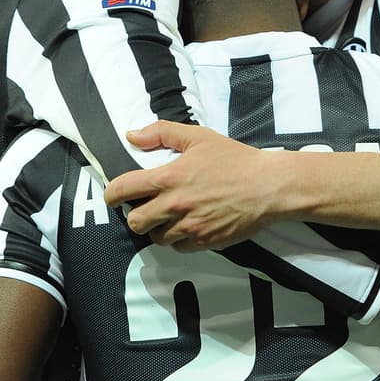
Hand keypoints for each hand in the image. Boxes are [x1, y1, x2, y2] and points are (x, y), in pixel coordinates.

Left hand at [103, 121, 285, 250]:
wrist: (267, 186)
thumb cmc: (234, 160)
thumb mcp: (198, 137)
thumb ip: (161, 133)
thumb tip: (131, 136)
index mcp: (168, 178)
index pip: (123, 190)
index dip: (112, 194)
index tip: (114, 196)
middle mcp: (174, 205)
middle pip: (134, 222)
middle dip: (135, 215)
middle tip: (145, 208)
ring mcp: (189, 226)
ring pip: (155, 237)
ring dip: (157, 228)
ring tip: (169, 217)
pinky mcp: (203, 242)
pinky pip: (177, 247)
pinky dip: (177, 239)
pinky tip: (187, 226)